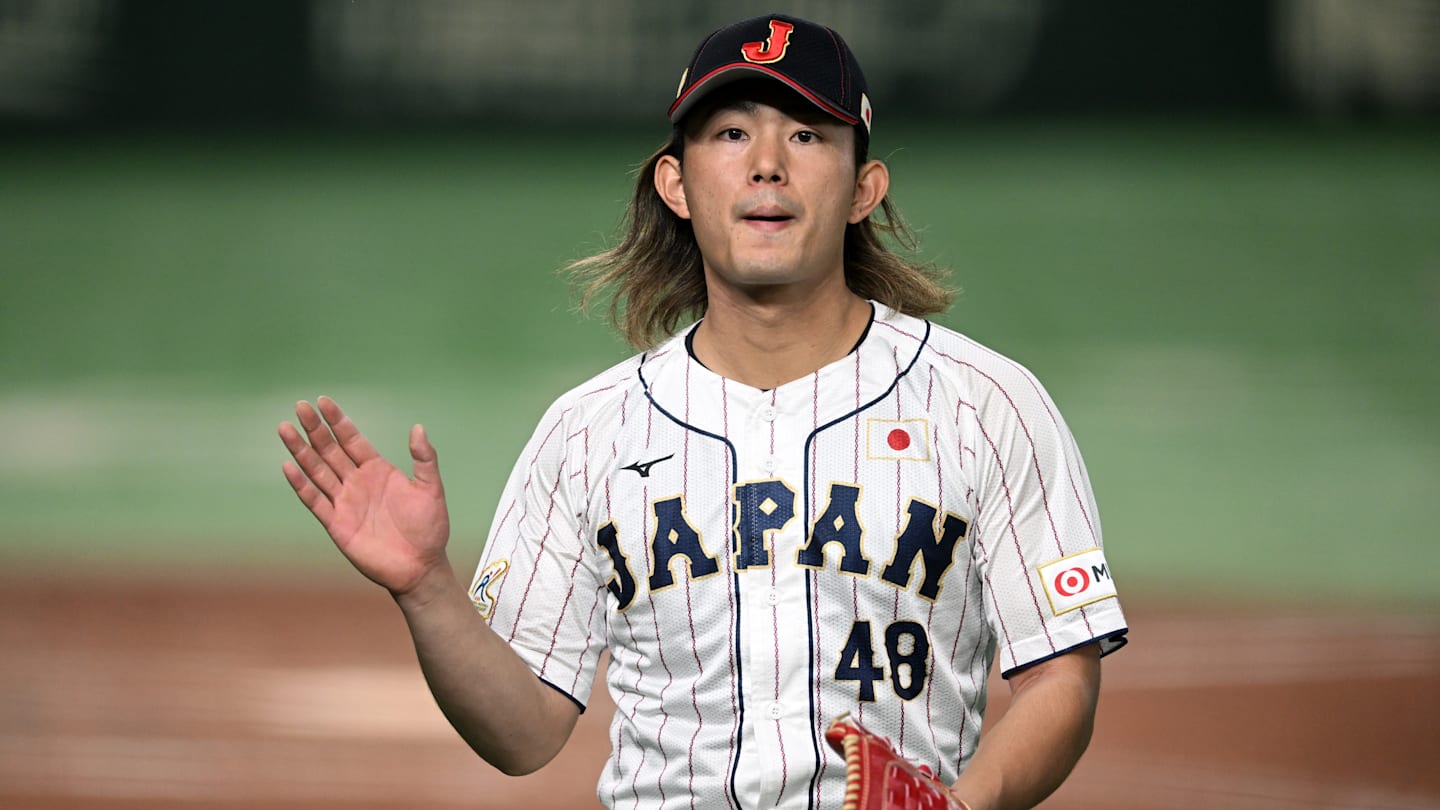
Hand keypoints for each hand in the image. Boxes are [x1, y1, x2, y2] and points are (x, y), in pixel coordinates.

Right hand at [279, 396, 450, 595]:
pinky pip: (315, 501)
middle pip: (330, 450)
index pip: (352, 439)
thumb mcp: (431, 489)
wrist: (420, 565)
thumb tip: (418, 427)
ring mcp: (345, 502)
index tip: (322, 401)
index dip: (338, 421)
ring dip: (301, 451)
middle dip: (315, 429)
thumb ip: (424, 459)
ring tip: (285, 429)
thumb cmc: (429, 528)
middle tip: (299, 407)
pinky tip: (289, 466)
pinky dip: (301, 485)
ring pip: (318, 471)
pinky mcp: (337, 524)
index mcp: (378, 470)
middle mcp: (358, 482)